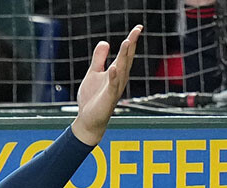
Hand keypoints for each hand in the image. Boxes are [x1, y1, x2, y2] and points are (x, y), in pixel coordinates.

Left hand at [72, 25, 141, 145]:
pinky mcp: (108, 98)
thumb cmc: (92, 98)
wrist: (88, 120)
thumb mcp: (94, 74)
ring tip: (127, 42)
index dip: (131, 41)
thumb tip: (105, 42)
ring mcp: (115, 89)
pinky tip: (114, 67)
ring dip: (124, 56)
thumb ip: (99, 59)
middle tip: (137, 30)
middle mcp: (119, 79)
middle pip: (126, 59)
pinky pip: (112, 86)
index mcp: (117, 72)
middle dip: (131, 44)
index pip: (125, 54)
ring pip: (122, 70)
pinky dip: (114, 77)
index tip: (138, 27)